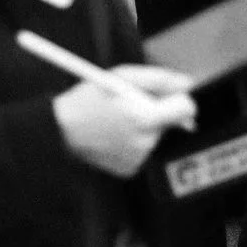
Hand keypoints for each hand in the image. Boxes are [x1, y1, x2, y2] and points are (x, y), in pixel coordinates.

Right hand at [53, 74, 196, 179]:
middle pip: (170, 122)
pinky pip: (142, 149)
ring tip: (116, 120)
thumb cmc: (89, 99)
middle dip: (157, 111)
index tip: (170, 95)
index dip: (180, 99)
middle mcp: (145, 142)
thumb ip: (160, 79)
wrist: (59, 131)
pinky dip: (133, 140)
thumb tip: (187, 84)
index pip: (186, 109)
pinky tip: (113, 134)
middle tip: (129, 105)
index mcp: (145, 118)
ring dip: (143, 126)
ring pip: (155, 135)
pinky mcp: (130, 169)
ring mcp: (138, 159)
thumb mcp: (122, 77)